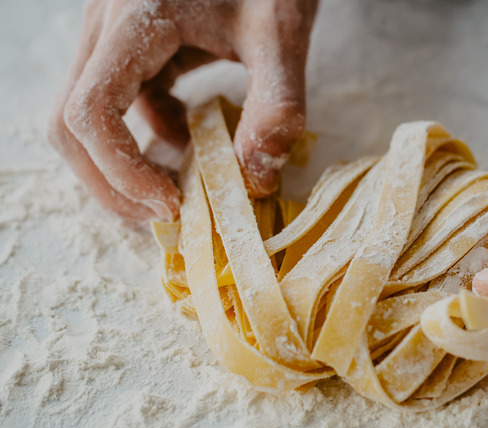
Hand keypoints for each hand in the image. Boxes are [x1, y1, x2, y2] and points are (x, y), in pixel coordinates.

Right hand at [49, 0, 316, 220]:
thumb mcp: (281, 33)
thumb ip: (277, 105)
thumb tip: (256, 179)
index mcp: (135, 18)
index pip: (91, 111)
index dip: (120, 172)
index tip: (172, 203)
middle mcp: (107, 25)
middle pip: (70, 122)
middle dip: (110, 181)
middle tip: (164, 212)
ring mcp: (113, 33)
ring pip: (86, 114)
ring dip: (123, 161)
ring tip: (178, 187)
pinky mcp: (130, 42)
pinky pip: (117, 99)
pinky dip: (146, 132)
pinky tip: (189, 139)